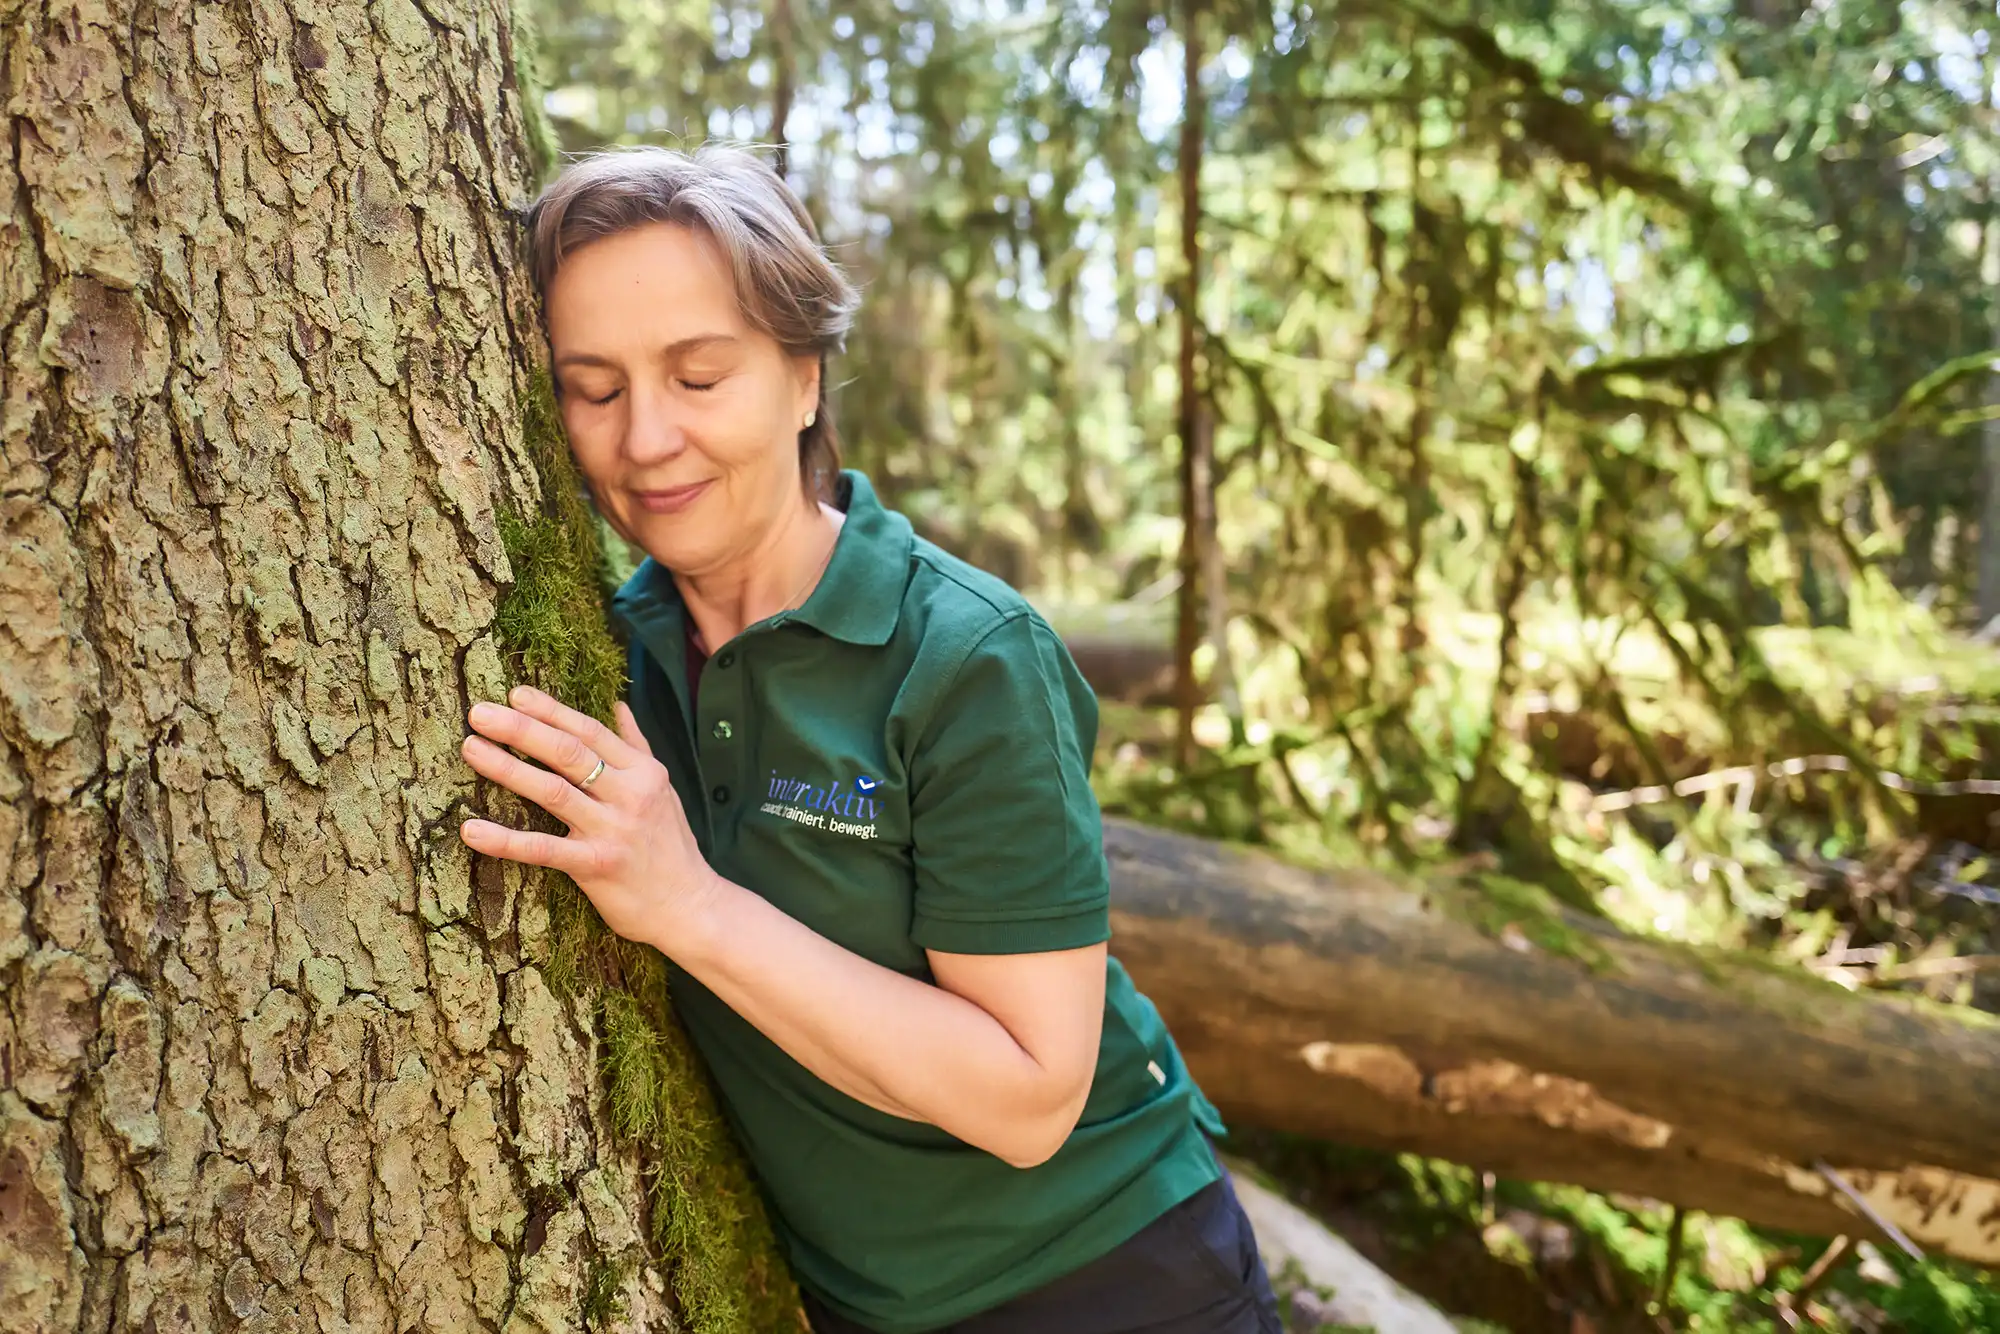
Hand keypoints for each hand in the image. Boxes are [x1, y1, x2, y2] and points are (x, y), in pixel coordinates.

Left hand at [459, 685, 714, 952]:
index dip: (551, 711)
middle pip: (568, 752)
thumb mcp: (663, 789)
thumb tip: (618, 705)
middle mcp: (629, 795)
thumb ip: (637, 746)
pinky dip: (505, 840)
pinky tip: (472, 829)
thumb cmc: (671, 847)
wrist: (691, 906)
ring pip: (552, 791)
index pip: (590, 731)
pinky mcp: (596, 866)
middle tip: (480, 713)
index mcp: (643, 772)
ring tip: (472, 748)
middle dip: (521, 728)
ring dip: (507, 768)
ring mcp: (612, 830)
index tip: (515, 694)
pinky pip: (543, 849)